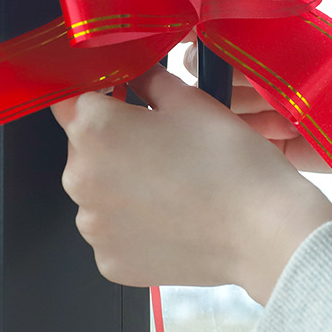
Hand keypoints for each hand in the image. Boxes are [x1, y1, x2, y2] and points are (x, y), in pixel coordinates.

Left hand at [52, 65, 331, 304]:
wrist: (262, 230)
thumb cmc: (228, 160)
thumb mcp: (188, 100)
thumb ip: (147, 78)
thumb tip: (133, 70)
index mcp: (93, 130)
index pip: (69, 100)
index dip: (96, 94)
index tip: (118, 98)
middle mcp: (79, 179)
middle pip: (83, 148)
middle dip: (113, 141)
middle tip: (160, 144)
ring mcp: (92, 226)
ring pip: (97, 191)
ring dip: (121, 183)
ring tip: (170, 184)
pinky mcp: (109, 261)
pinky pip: (112, 230)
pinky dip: (132, 223)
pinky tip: (170, 216)